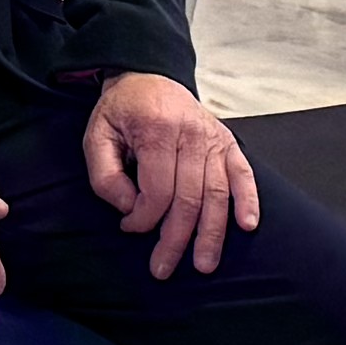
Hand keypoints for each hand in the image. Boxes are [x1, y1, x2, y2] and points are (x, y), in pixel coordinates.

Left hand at [83, 69, 259, 281]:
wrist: (148, 76)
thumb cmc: (121, 112)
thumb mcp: (96, 136)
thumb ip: (104, 175)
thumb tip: (128, 207)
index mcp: (156, 130)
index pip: (157, 190)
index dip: (143, 218)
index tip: (130, 227)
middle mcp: (190, 133)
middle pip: (189, 198)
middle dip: (176, 239)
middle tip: (163, 268)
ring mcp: (213, 137)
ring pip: (217, 193)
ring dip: (212, 233)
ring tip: (204, 263)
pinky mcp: (227, 141)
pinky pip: (242, 173)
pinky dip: (248, 199)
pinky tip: (247, 225)